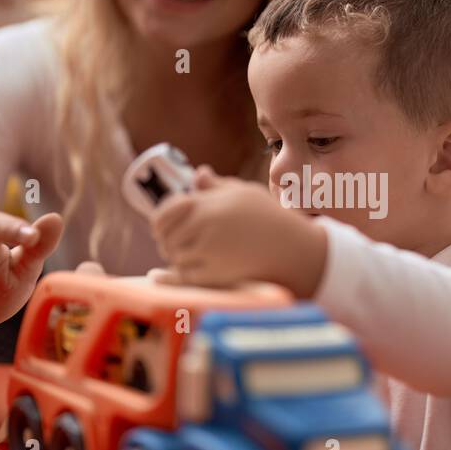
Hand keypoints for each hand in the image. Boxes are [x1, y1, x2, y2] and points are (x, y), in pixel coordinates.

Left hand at [150, 167, 325, 294]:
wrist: (291, 245)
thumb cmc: (268, 216)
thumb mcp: (243, 192)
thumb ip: (216, 185)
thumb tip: (198, 173)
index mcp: (205, 204)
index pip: (165, 211)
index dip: (159, 220)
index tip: (161, 226)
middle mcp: (203, 226)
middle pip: (166, 236)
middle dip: (165, 240)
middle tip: (170, 243)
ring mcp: (209, 251)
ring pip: (174, 257)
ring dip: (175, 257)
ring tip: (183, 255)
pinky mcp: (216, 274)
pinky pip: (185, 276)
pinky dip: (175, 276)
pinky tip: (170, 274)